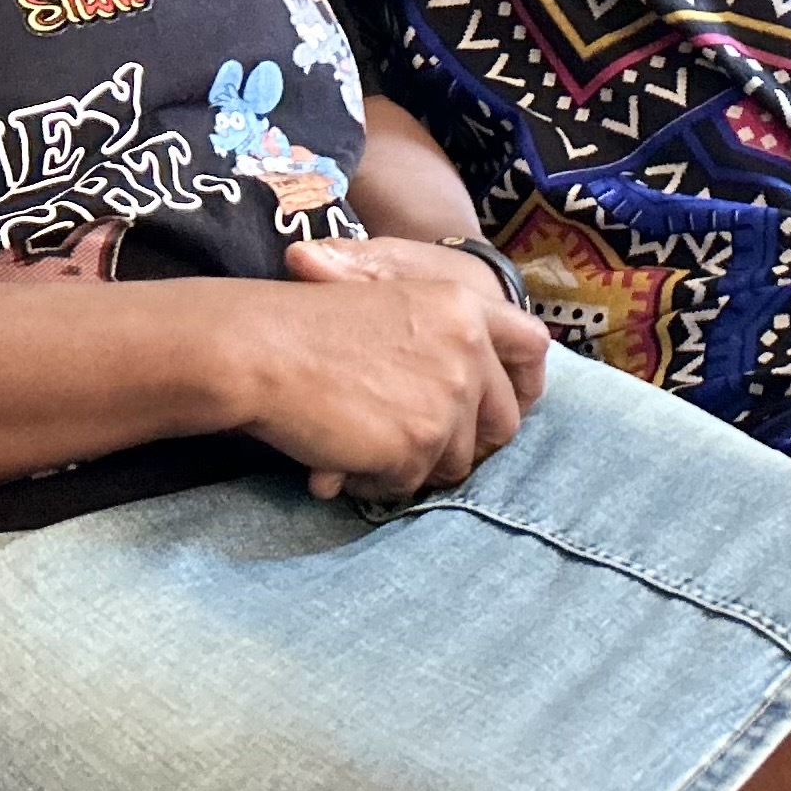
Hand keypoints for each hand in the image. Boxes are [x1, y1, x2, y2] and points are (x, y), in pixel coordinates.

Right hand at [244, 235, 553, 501]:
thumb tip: (485, 396)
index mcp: (464, 306)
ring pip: (455, 462)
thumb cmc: (308, 327)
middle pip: (501, 424)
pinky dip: (378, 481)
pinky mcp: (420, 443)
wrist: (258, 348)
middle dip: (460, 441)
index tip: (497, 406)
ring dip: (412, 463)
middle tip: (410, 440)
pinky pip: (411, 484)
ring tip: (362, 441)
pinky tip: (343, 457)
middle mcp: (470, 350)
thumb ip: (445, 342)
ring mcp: (448, 399)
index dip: (523, 382)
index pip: (532, 347)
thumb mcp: (390, 306)